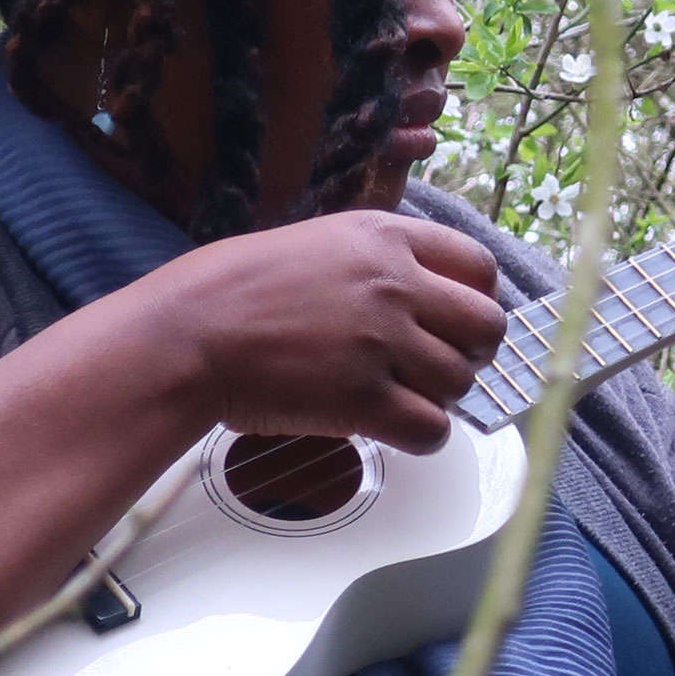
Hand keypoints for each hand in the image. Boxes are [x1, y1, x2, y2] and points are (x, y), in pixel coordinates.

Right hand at [151, 209, 506, 451]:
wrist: (188, 335)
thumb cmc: (236, 290)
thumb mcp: (318, 243)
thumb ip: (378, 260)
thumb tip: (426, 292)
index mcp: (385, 238)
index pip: (479, 266)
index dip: (476, 300)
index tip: (457, 322)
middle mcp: (394, 285)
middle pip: (486, 326)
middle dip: (471, 352)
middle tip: (438, 367)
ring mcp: (382, 343)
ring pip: (460, 382)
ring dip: (438, 396)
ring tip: (399, 395)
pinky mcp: (364, 398)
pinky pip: (433, 429)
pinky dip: (422, 437)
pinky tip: (393, 429)